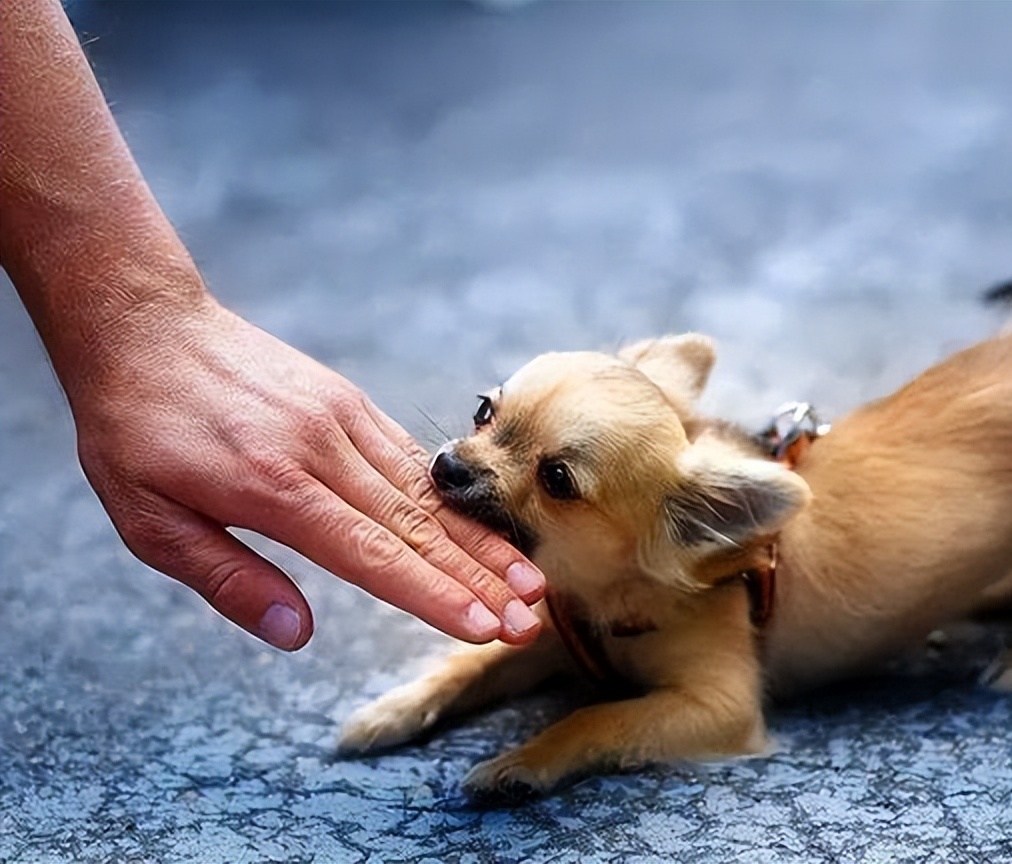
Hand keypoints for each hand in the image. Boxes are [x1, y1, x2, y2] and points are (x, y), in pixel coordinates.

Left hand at [59, 292, 543, 649]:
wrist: (146, 326)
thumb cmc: (136, 431)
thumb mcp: (148, 521)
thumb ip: (227, 579)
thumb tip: (297, 634)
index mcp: (272, 487)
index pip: (372, 553)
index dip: (432, 595)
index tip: (482, 627)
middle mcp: (321, 450)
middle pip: (418, 526)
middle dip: (480, 580)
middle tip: (528, 621)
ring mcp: (343, 419)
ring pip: (427, 493)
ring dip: (482, 543)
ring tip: (529, 583)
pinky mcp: (349, 402)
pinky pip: (409, 459)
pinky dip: (451, 502)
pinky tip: (481, 532)